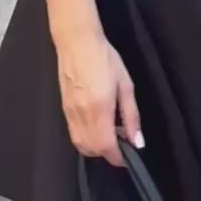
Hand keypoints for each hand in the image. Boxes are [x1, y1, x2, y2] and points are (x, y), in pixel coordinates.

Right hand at [55, 29, 142, 167]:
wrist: (77, 42)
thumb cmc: (105, 58)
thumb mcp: (126, 85)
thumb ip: (131, 116)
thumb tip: (137, 141)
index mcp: (99, 109)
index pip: (106, 147)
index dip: (118, 158)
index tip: (129, 157)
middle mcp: (81, 115)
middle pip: (92, 150)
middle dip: (108, 153)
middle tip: (122, 140)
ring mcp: (69, 113)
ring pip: (81, 144)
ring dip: (96, 147)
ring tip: (111, 132)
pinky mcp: (63, 109)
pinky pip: (74, 134)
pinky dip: (87, 138)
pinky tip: (98, 124)